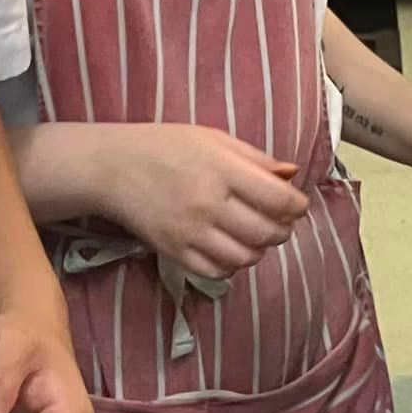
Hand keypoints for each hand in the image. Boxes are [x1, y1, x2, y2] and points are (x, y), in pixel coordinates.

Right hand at [109, 126, 308, 280]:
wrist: (114, 168)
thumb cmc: (168, 147)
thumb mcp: (215, 139)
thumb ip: (256, 159)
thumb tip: (292, 174)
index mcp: (223, 170)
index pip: (280, 200)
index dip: (297, 206)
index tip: (296, 204)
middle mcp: (209, 204)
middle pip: (268, 233)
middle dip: (283, 229)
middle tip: (278, 220)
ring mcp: (191, 233)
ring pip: (247, 258)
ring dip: (259, 248)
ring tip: (253, 233)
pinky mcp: (174, 253)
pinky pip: (219, 272)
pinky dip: (233, 264)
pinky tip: (229, 247)